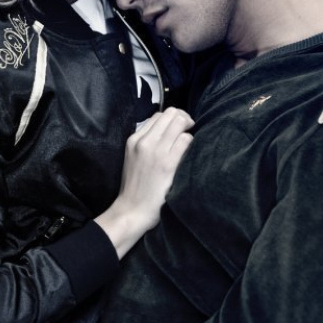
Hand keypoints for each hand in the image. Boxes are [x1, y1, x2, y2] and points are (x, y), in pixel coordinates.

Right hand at [95, 107, 193, 257]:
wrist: (132, 209)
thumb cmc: (136, 185)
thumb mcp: (133, 157)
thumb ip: (146, 142)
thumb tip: (167, 130)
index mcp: (134, 139)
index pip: (159, 115)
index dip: (172, 118)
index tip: (178, 129)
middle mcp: (144, 141)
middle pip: (171, 113)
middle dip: (184, 118)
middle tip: (188, 131)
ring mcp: (156, 151)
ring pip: (180, 123)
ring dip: (188, 130)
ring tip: (189, 142)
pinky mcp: (167, 164)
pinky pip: (185, 140)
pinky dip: (191, 142)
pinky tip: (189, 153)